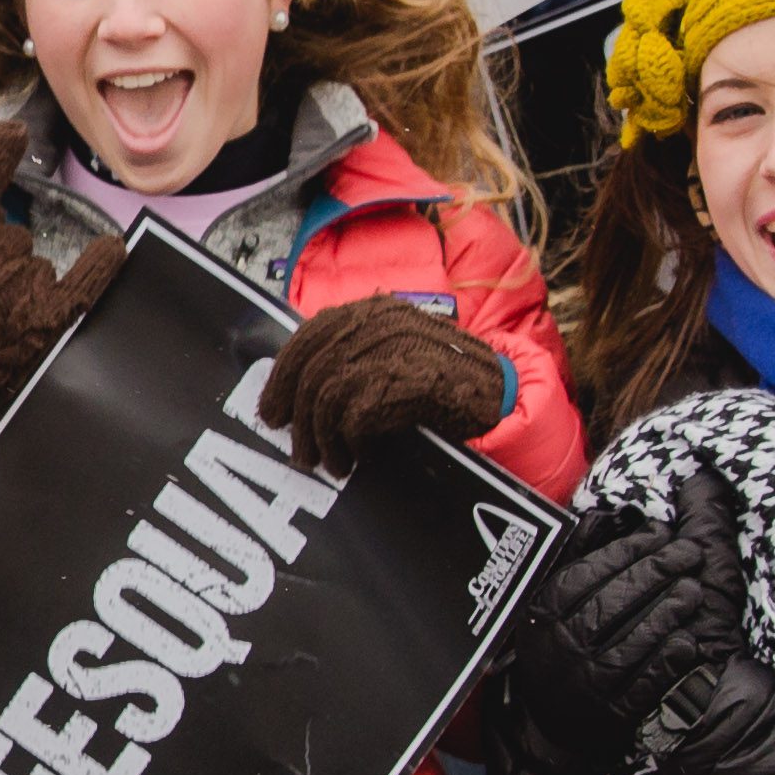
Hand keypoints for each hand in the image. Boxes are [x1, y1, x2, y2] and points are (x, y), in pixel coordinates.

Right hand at [0, 119, 119, 421]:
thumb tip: (4, 218)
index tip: (15, 130)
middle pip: (17, 235)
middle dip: (3, 260)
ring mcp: (18, 291)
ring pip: (41, 263)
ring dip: (26, 285)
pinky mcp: (44, 321)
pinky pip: (85, 281)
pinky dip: (100, 263)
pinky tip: (111, 248)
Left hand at [262, 299, 512, 471]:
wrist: (503, 395)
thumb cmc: (446, 383)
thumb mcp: (396, 356)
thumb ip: (353, 360)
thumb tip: (292, 393)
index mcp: (375, 310)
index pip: (310, 334)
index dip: (283, 376)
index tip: (271, 410)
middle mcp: (382, 322)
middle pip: (312, 366)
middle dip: (296, 415)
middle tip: (297, 451)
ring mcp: (398, 349)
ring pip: (328, 394)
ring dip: (322, 438)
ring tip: (331, 464)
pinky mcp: (412, 381)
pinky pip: (356, 415)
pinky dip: (351, 443)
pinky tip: (360, 459)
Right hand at [505, 476, 744, 766]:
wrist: (551, 723)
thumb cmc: (561, 646)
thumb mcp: (555, 602)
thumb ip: (580, 557)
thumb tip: (607, 515)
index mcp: (545, 614)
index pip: (587, 573)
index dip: (627, 549)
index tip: (659, 531)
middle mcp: (563, 647)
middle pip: (613, 602)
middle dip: (655, 572)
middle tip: (688, 553)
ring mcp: (588, 681)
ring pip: (633, 640)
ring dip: (668, 611)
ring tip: (694, 589)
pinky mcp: (614, 712)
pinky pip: (647, 681)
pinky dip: (670, 658)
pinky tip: (689, 638)